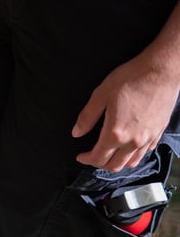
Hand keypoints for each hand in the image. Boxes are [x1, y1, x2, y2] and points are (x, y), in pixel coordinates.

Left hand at [72, 50, 179, 173]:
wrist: (161, 71)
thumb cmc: (132, 79)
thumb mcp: (101, 95)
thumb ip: (87, 117)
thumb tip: (77, 132)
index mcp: (116, 133)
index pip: (98, 157)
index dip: (86, 160)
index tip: (81, 156)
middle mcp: (133, 140)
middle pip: (114, 165)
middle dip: (100, 164)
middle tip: (92, 157)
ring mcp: (148, 138)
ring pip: (131, 162)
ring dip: (117, 163)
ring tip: (109, 155)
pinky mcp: (158, 132)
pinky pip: (145, 152)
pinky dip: (133, 155)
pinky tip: (128, 147)